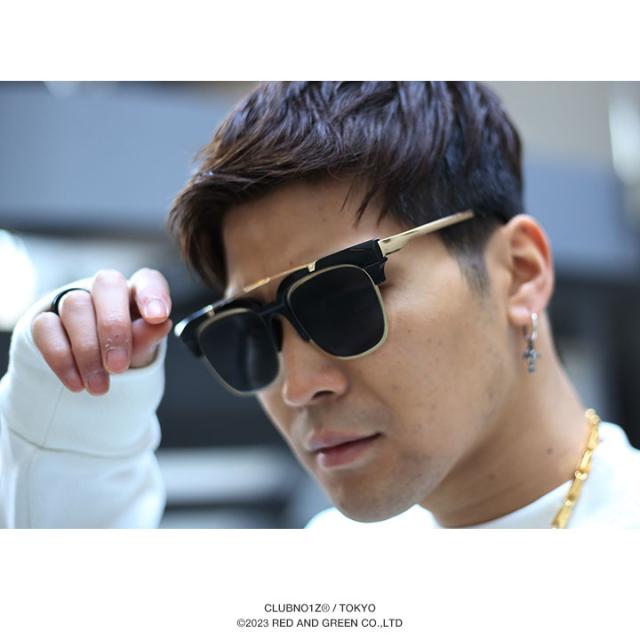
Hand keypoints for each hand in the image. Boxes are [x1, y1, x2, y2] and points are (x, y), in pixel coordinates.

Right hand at [31, 268, 172, 394]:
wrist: (97, 364)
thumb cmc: (129, 348)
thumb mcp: (144, 347)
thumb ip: (150, 336)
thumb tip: (160, 325)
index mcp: (138, 291)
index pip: (148, 280)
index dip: (153, 295)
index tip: (158, 318)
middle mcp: (106, 289)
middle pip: (107, 286)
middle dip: (113, 327)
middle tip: (118, 366)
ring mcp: (75, 300)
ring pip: (75, 307)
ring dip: (87, 351)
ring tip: (99, 386)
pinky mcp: (47, 319)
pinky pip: (46, 328)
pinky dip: (62, 359)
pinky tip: (77, 383)